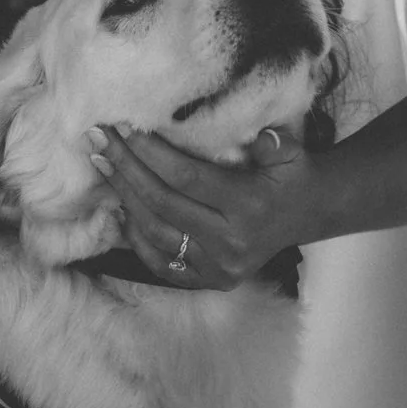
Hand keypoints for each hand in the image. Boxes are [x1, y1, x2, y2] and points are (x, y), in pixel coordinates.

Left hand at [87, 124, 314, 289]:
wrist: (307, 214)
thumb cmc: (291, 174)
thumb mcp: (292, 153)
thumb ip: (273, 143)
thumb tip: (256, 136)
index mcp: (249, 207)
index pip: (185, 178)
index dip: (150, 153)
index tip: (125, 127)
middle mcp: (231, 243)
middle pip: (161, 203)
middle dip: (125, 168)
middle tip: (99, 139)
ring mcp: (218, 267)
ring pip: (154, 232)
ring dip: (123, 197)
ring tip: (103, 164)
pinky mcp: (209, 280)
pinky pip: (160, 262)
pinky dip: (135, 236)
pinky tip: (119, 207)